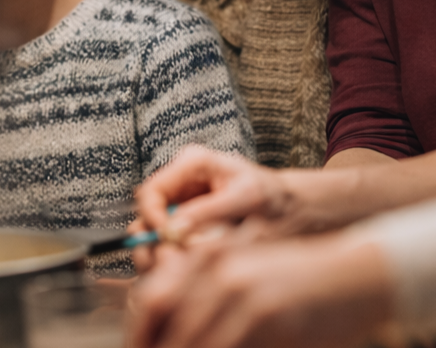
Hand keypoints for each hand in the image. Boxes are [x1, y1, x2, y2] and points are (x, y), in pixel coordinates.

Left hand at [127, 234, 395, 347]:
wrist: (358, 274)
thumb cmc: (301, 280)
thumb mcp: (246, 273)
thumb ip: (205, 294)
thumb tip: (158, 321)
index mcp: (210, 258)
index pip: (152, 301)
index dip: (139, 335)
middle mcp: (221, 272)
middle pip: (167, 325)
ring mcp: (244, 296)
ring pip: (195, 341)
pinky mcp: (268, 318)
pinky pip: (225, 346)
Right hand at [131, 146, 293, 262]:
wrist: (289, 208)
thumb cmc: (272, 195)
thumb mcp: (246, 199)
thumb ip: (209, 212)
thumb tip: (173, 230)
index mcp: (191, 164)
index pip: (150, 192)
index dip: (152, 220)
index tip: (168, 243)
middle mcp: (180, 185)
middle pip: (145, 217)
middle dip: (152, 244)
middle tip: (169, 265)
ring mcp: (182, 207)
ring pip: (154, 237)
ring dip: (164, 257)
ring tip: (184, 271)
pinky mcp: (188, 228)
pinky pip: (170, 248)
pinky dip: (176, 263)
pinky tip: (193, 272)